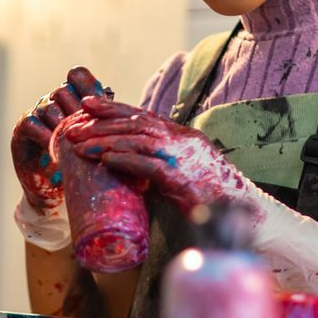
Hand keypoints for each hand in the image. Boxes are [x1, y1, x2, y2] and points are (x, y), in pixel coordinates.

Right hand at [10, 67, 109, 250]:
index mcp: (77, 106)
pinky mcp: (22, 132)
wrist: (63, 199)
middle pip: (64, 88)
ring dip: (62, 118)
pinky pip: (31, 123)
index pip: (80, 80)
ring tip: (75, 137)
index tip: (106, 93)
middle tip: (90, 115)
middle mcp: (57, 106)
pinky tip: (56, 148)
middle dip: (78, 100)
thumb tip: (155, 124)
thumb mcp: (108, 151)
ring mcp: (38, 117)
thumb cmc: (91, 174)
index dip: (90, 83)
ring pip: (49, 104)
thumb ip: (122, 135)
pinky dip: (44, 134)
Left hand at [65, 96, 317, 295]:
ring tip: (79, 144)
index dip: (114, 107)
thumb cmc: (213, 197)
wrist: (245, 214)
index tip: (89, 104)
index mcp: (183, 135)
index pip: (143, 114)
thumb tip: (130, 171)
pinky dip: (125, 160)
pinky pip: (148, 164)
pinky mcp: (183, 177)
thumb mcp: (182, 174)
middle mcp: (183, 139)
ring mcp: (184, 156)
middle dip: (101, 122)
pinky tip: (105, 160)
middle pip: (136, 123)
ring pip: (138, 139)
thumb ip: (159, 167)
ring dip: (105, 140)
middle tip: (72, 125)